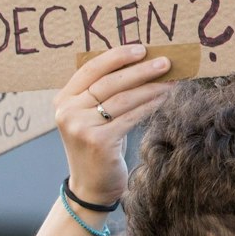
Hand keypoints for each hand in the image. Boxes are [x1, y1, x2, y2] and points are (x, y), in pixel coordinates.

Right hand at [53, 44, 175, 207]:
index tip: (141, 48)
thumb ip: (103, 94)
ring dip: (150, 87)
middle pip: (108, 83)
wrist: (90, 187)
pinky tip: (164, 98)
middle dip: (140, 70)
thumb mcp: (92, 117)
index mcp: (63, 100)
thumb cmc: (98, 147)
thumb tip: (140, 64)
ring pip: (122, 99)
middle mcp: (67, 112)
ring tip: (171, 79)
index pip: (90, 69)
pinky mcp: (98, 142)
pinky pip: (130, 117)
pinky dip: (149, 105)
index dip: (116, 57)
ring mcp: (81, 127)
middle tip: (165, 62)